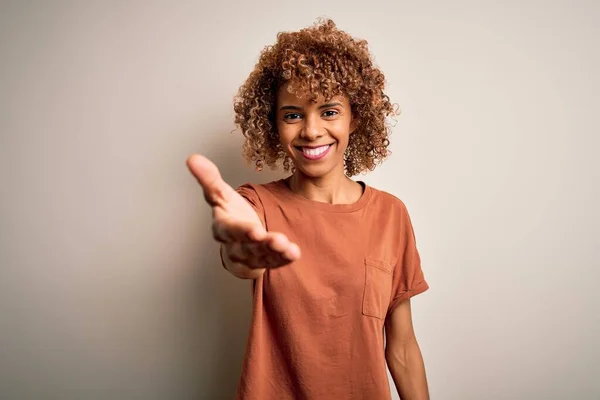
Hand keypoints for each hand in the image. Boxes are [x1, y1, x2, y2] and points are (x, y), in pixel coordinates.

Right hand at [186, 154, 300, 268]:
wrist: (238, 241)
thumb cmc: (230, 215)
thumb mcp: (220, 196)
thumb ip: (209, 179)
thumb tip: (192, 158)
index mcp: (224, 228)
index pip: (230, 230)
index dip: (242, 231)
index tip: (254, 230)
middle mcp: (235, 245)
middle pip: (248, 246)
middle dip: (262, 244)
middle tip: (276, 241)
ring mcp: (250, 256)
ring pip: (262, 256)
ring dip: (275, 252)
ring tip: (287, 246)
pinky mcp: (264, 262)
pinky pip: (274, 262)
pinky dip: (283, 258)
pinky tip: (293, 253)